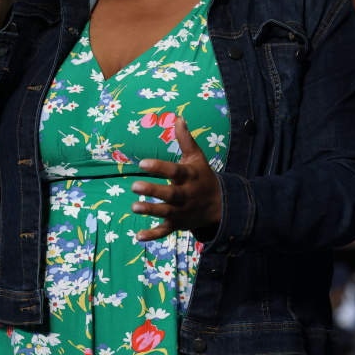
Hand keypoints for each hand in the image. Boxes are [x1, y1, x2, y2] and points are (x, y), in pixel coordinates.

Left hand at [132, 117, 222, 242]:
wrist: (220, 206)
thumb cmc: (203, 177)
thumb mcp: (197, 158)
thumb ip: (186, 140)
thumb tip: (179, 118)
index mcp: (189, 177)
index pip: (175, 171)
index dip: (160, 167)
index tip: (143, 163)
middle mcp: (186, 195)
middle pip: (170, 194)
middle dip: (154, 191)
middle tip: (134, 186)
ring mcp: (182, 211)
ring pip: (166, 212)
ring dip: (151, 211)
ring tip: (134, 206)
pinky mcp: (178, 224)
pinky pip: (166, 231)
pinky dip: (153, 235)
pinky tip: (139, 236)